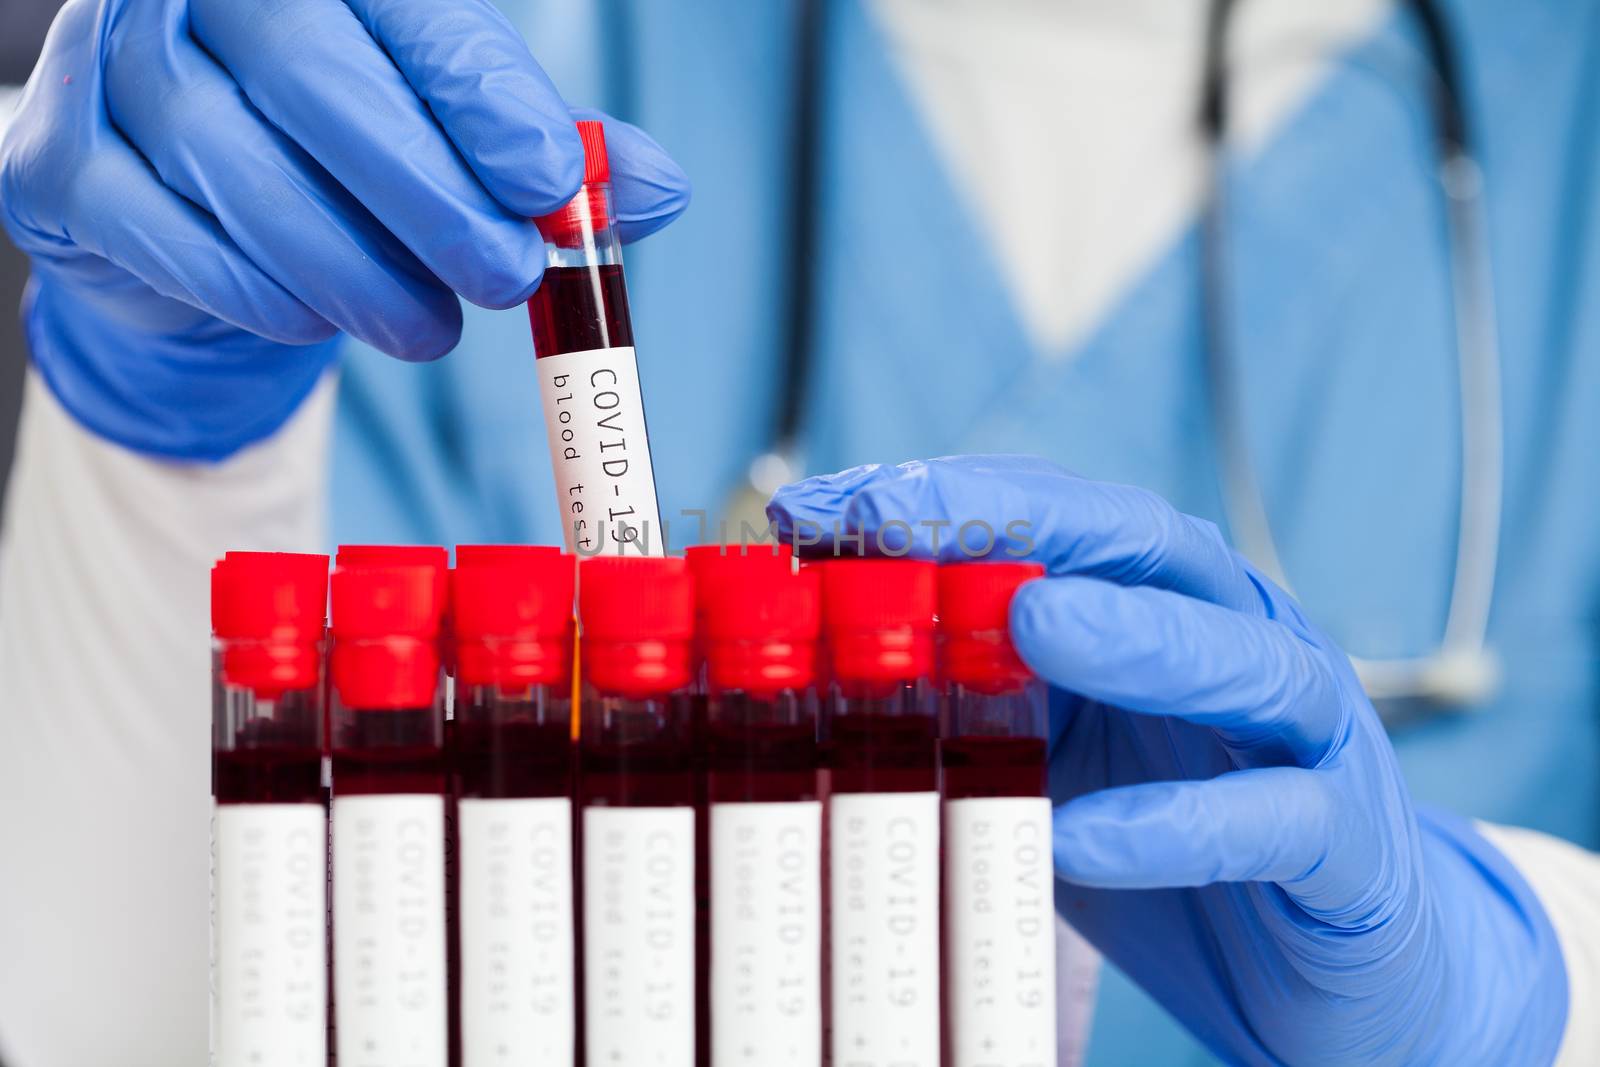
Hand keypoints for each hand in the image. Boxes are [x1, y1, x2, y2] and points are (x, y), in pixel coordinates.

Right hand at [0, 0, 688, 458]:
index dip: (483, 97)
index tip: (547, 184)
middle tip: (504, 278)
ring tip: (429, 330)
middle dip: (428, 197)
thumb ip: (543, 158)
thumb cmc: (340, 157)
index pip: (409, 13)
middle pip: (318, 81)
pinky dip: (256, 292)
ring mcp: (111, 65)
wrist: (193, 209)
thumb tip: (656, 190)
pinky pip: (166, 237)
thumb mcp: (454, 141)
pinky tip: (313, 318)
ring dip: (353, 270)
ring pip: (242, 172)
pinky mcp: (61, 163)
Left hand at [769, 455, 1566, 1065]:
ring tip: (1029, 621)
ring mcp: (1305, 733)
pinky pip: (1270, 822)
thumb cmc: (1170, 828)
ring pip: (1241, 657)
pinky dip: (1175, 826)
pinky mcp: (1345, 842)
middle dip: (1017, 519)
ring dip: (1134, 635)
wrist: (1333, 958)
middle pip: (1144, 544)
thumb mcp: (1051, 748)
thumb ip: (970, 693)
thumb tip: (812, 650)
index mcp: (1158, 602)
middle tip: (900, 516)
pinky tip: (1078, 838)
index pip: (1049, 517)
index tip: (814, 508)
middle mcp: (1237, 635)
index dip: (936, 500)